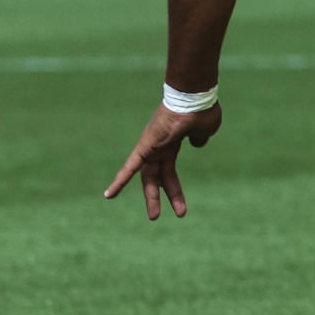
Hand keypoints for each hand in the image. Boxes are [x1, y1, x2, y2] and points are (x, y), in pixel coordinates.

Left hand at [104, 102, 221, 219]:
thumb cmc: (202, 111)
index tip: (177, 202)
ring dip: (151, 197)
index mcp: (173, 143)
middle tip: (158, 216)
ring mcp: (151, 146)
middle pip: (158, 176)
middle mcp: (158, 146)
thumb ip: (200, 139)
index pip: (168, 169)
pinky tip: (109, 195)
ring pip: (148, 177)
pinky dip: (120, 181)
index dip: (172, 187)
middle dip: (159, 196)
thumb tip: (197, 143)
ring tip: (154, 217)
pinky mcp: (145, 146)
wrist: (194, 97)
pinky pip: (130, 167)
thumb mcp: (206, 130)